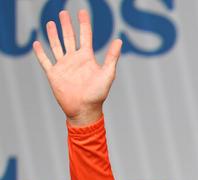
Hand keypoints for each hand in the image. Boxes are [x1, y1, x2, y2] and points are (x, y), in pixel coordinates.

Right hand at [33, 10, 121, 125]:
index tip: (82, 12)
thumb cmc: (98, 94)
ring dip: (53, 35)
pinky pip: (45, 61)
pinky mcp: (53, 74)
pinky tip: (38, 43)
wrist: (85, 109)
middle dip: (66, 25)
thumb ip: (112, 57)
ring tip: (51, 23)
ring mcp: (63, 66)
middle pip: (69, 37)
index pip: (85, 36)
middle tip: (63, 12)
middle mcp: (74, 59)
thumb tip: (119, 40)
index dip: (83, 24)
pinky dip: (40, 52)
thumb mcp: (107, 73)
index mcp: (87, 57)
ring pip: (56, 46)